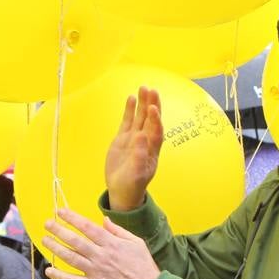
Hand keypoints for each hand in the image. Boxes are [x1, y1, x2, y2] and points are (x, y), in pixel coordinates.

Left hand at [43, 208, 160, 278]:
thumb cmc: (144, 266)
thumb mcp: (136, 242)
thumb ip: (118, 231)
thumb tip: (103, 220)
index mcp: (111, 243)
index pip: (87, 227)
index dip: (72, 218)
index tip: (60, 212)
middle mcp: (101, 256)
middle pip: (75, 240)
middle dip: (59, 230)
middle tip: (47, 223)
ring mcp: (96, 272)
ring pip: (71, 258)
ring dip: (56, 248)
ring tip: (45, 240)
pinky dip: (60, 276)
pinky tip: (49, 270)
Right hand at [105, 87, 162, 212]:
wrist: (122, 190)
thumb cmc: (133, 185)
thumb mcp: (136, 174)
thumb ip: (139, 155)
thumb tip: (141, 136)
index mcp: (152, 149)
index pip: (156, 130)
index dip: (155, 119)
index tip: (153, 108)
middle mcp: (145, 141)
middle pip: (150, 119)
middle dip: (152, 104)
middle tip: (151, 90)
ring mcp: (134, 138)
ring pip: (140, 117)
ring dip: (142, 103)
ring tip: (143, 88)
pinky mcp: (123, 138)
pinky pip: (127, 121)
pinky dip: (129, 110)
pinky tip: (131, 98)